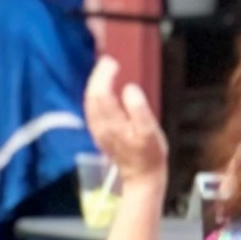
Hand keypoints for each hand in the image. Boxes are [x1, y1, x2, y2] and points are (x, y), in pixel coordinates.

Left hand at [81, 55, 167, 189]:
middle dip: (98, 76)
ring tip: (105, 71)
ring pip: (89, 103)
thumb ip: (139, 109)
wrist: (141, 177)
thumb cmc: (150, 154)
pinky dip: (95, 96)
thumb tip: (129, 89)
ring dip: (95, 85)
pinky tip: (102, 91)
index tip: (112, 62)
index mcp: (113, 123)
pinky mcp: (99, 134)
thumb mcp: (151, 131)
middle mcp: (101, 126)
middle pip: (92, 96)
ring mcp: (98, 131)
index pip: (101, 93)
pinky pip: (92, 110)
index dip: (104, 76)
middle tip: (108, 62)